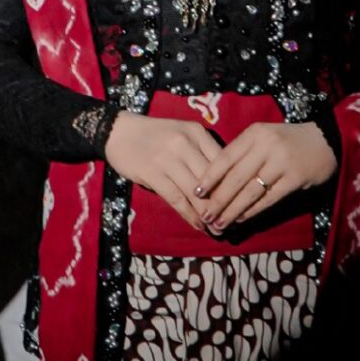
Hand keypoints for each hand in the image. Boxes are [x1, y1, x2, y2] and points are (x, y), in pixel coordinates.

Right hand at [104, 110, 223, 228]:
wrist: (119, 131)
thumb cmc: (155, 136)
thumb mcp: (183, 135)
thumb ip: (202, 153)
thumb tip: (225, 183)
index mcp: (197, 132)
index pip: (223, 162)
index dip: (234, 185)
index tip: (241, 203)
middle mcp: (185, 143)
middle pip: (212, 179)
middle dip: (223, 203)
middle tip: (232, 222)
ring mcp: (168, 158)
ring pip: (196, 192)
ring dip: (207, 214)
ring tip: (217, 229)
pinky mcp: (152, 173)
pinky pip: (176, 198)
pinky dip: (189, 215)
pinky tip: (197, 225)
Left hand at [196, 120, 337, 233]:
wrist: (327, 140)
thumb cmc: (287, 141)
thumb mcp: (263, 138)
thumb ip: (242, 154)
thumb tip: (214, 183)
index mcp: (254, 133)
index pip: (225, 157)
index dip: (209, 177)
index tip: (195, 193)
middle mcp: (266, 146)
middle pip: (236, 177)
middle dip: (218, 199)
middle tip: (205, 215)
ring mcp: (281, 162)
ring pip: (251, 190)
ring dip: (233, 210)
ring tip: (220, 223)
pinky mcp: (295, 178)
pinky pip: (269, 198)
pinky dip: (253, 210)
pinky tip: (242, 219)